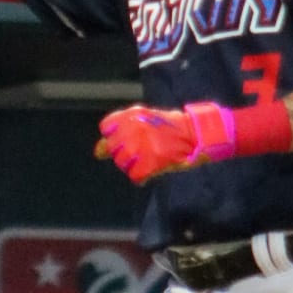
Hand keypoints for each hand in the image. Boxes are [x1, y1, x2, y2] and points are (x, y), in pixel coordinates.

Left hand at [93, 103, 233, 183]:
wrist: (195, 134)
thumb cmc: (169, 128)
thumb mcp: (144, 121)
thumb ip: (119, 133)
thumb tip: (98, 152)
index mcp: (132, 115)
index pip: (107, 127)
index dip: (114, 137)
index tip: (124, 140)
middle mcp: (134, 128)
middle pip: (113, 148)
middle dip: (122, 154)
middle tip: (139, 154)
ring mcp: (142, 145)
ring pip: (122, 163)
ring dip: (131, 166)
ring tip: (144, 163)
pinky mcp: (151, 161)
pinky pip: (135, 175)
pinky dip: (140, 178)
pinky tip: (147, 174)